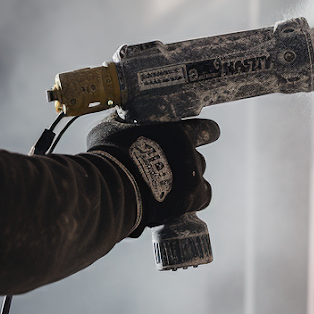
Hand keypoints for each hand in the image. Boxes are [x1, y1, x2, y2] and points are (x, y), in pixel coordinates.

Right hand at [85, 114, 219, 233]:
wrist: (110, 189)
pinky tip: (181, 200)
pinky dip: (194, 199)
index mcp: (176, 131)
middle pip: (199, 155)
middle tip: (176, 164)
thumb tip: (123, 113)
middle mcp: (189, 152)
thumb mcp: (110, 127)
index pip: (205, 128)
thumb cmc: (107, 155)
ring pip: (198, 175)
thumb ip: (124, 120)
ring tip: (168, 185)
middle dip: (189, 160)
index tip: (203, 134)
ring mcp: (192, 176)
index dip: (205, 132)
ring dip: (187, 179)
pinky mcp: (191, 198)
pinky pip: (203, 197)